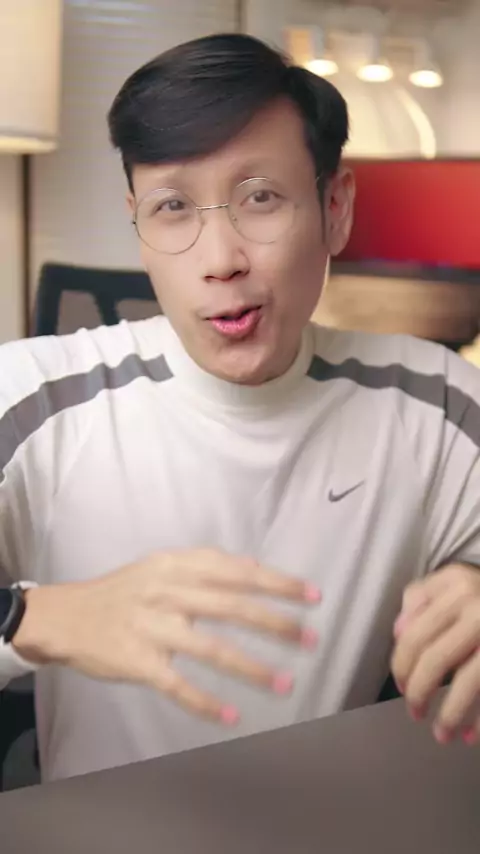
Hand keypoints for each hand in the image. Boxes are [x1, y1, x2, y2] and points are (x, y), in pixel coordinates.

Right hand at [13, 549, 319, 723]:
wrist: (66, 616)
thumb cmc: (123, 591)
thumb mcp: (161, 565)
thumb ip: (204, 566)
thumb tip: (255, 569)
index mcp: (176, 565)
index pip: (236, 571)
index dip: (277, 583)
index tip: (311, 596)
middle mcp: (167, 592)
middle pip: (231, 606)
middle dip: (276, 623)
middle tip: (311, 639)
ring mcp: (152, 628)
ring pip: (211, 648)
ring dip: (252, 668)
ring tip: (287, 683)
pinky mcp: (138, 662)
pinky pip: (177, 685)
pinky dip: (205, 702)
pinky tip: (233, 716)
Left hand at [391, 564, 479, 744]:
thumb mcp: (453, 582)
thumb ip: (420, 599)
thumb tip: (398, 632)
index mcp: (456, 585)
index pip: (415, 633)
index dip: (402, 666)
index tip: (402, 686)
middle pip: (437, 659)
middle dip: (420, 692)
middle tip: (415, 713)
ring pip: (468, 681)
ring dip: (451, 715)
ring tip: (442, 735)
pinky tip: (470, 737)